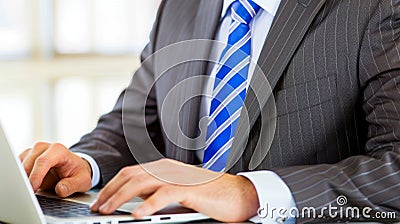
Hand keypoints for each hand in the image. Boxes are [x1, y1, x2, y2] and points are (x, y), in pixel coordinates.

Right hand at [19, 142, 91, 196]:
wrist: (74, 167)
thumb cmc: (77, 173)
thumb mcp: (82, 181)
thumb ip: (72, 185)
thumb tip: (60, 189)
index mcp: (59, 150)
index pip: (43, 161)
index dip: (36, 176)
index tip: (32, 189)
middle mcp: (45, 147)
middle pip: (29, 164)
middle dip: (27, 180)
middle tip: (30, 194)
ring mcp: (34, 151)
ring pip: (21, 166)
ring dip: (24, 179)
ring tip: (32, 189)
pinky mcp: (26, 157)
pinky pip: (18, 167)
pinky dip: (20, 177)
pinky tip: (29, 184)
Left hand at [90, 159, 258, 221]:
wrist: (237, 194)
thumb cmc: (209, 195)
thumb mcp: (178, 192)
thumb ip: (158, 193)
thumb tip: (135, 205)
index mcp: (164, 168)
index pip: (130, 173)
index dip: (112, 186)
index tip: (100, 200)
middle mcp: (167, 169)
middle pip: (130, 176)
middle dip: (110, 192)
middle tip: (97, 208)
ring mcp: (177, 177)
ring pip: (141, 183)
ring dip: (121, 198)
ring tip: (108, 212)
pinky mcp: (188, 189)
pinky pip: (163, 195)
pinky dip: (147, 205)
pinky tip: (136, 215)